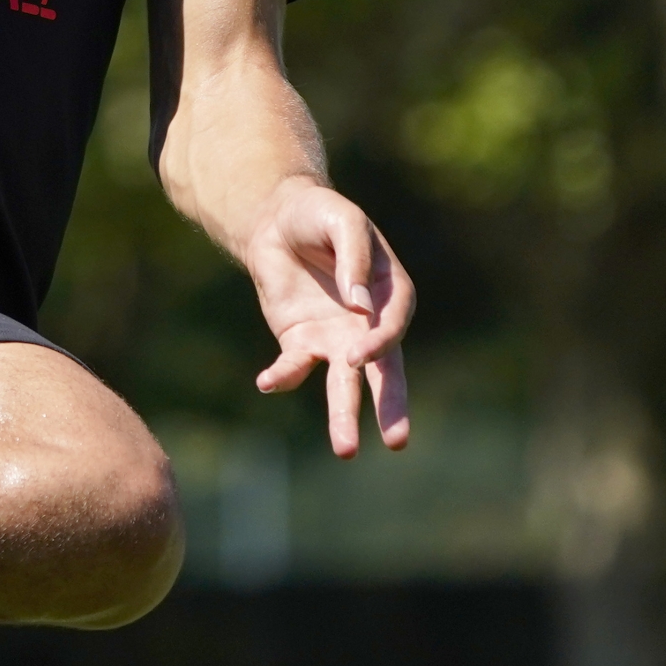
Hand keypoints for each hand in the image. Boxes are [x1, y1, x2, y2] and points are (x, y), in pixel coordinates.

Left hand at [241, 176, 412, 457]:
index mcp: (391, 292)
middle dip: (390, 406)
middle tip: (397, 441)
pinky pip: (295, 365)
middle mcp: (368, 324)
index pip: (393, 326)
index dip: (379, 343)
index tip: (357, 355)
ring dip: (343, 415)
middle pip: (384, 370)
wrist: (277, 219)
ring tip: (345, 451)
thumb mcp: (341, 220)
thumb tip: (359, 304)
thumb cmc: (319, 214)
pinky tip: (268, 382)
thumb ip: (354, 256)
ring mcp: (335, 338)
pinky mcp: (300, 341)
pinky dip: (284, 375)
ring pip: (343, 384)